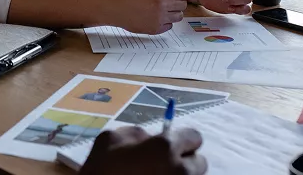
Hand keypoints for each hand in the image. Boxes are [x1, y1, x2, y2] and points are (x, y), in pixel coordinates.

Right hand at [79, 127, 206, 174]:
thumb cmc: (103, 169)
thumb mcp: (109, 139)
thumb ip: (135, 134)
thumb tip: (149, 137)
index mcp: (166, 147)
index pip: (194, 137)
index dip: (182, 139)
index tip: (172, 145)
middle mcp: (181, 169)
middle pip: (199, 162)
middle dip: (185, 162)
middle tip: (165, 165)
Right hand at [111, 0, 197, 33]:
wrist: (117, 7)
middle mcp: (161, 4)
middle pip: (183, 5)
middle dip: (179, 2)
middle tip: (168, 1)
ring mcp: (159, 17)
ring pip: (179, 16)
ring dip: (173, 12)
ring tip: (161, 9)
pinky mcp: (156, 28)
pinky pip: (170, 25)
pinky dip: (166, 22)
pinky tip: (155, 16)